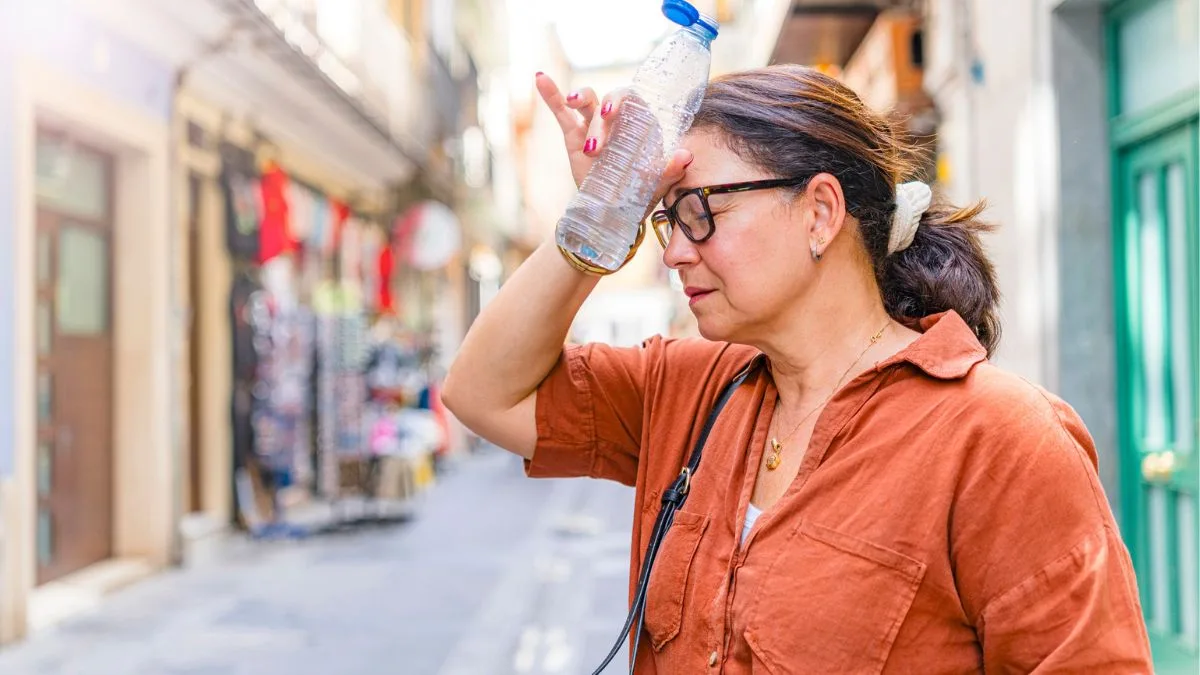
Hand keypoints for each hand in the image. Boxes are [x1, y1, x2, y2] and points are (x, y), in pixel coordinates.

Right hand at [535, 73, 692, 202]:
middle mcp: (617, 121)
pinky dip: (551, 94)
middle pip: (606, 101)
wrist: (612, 213)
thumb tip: (685, 156)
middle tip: (595, 147)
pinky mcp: (574, 136)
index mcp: (639, 126)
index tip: (610, 113)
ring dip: (578, 98)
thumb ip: (670, 170)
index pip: (632, 100)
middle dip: (598, 121)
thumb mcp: (656, 185)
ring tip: (573, 103)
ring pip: (586, 102)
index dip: (620, 100)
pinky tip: (540, 79)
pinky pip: (561, 112)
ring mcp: (594, 127)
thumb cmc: (638, 195)